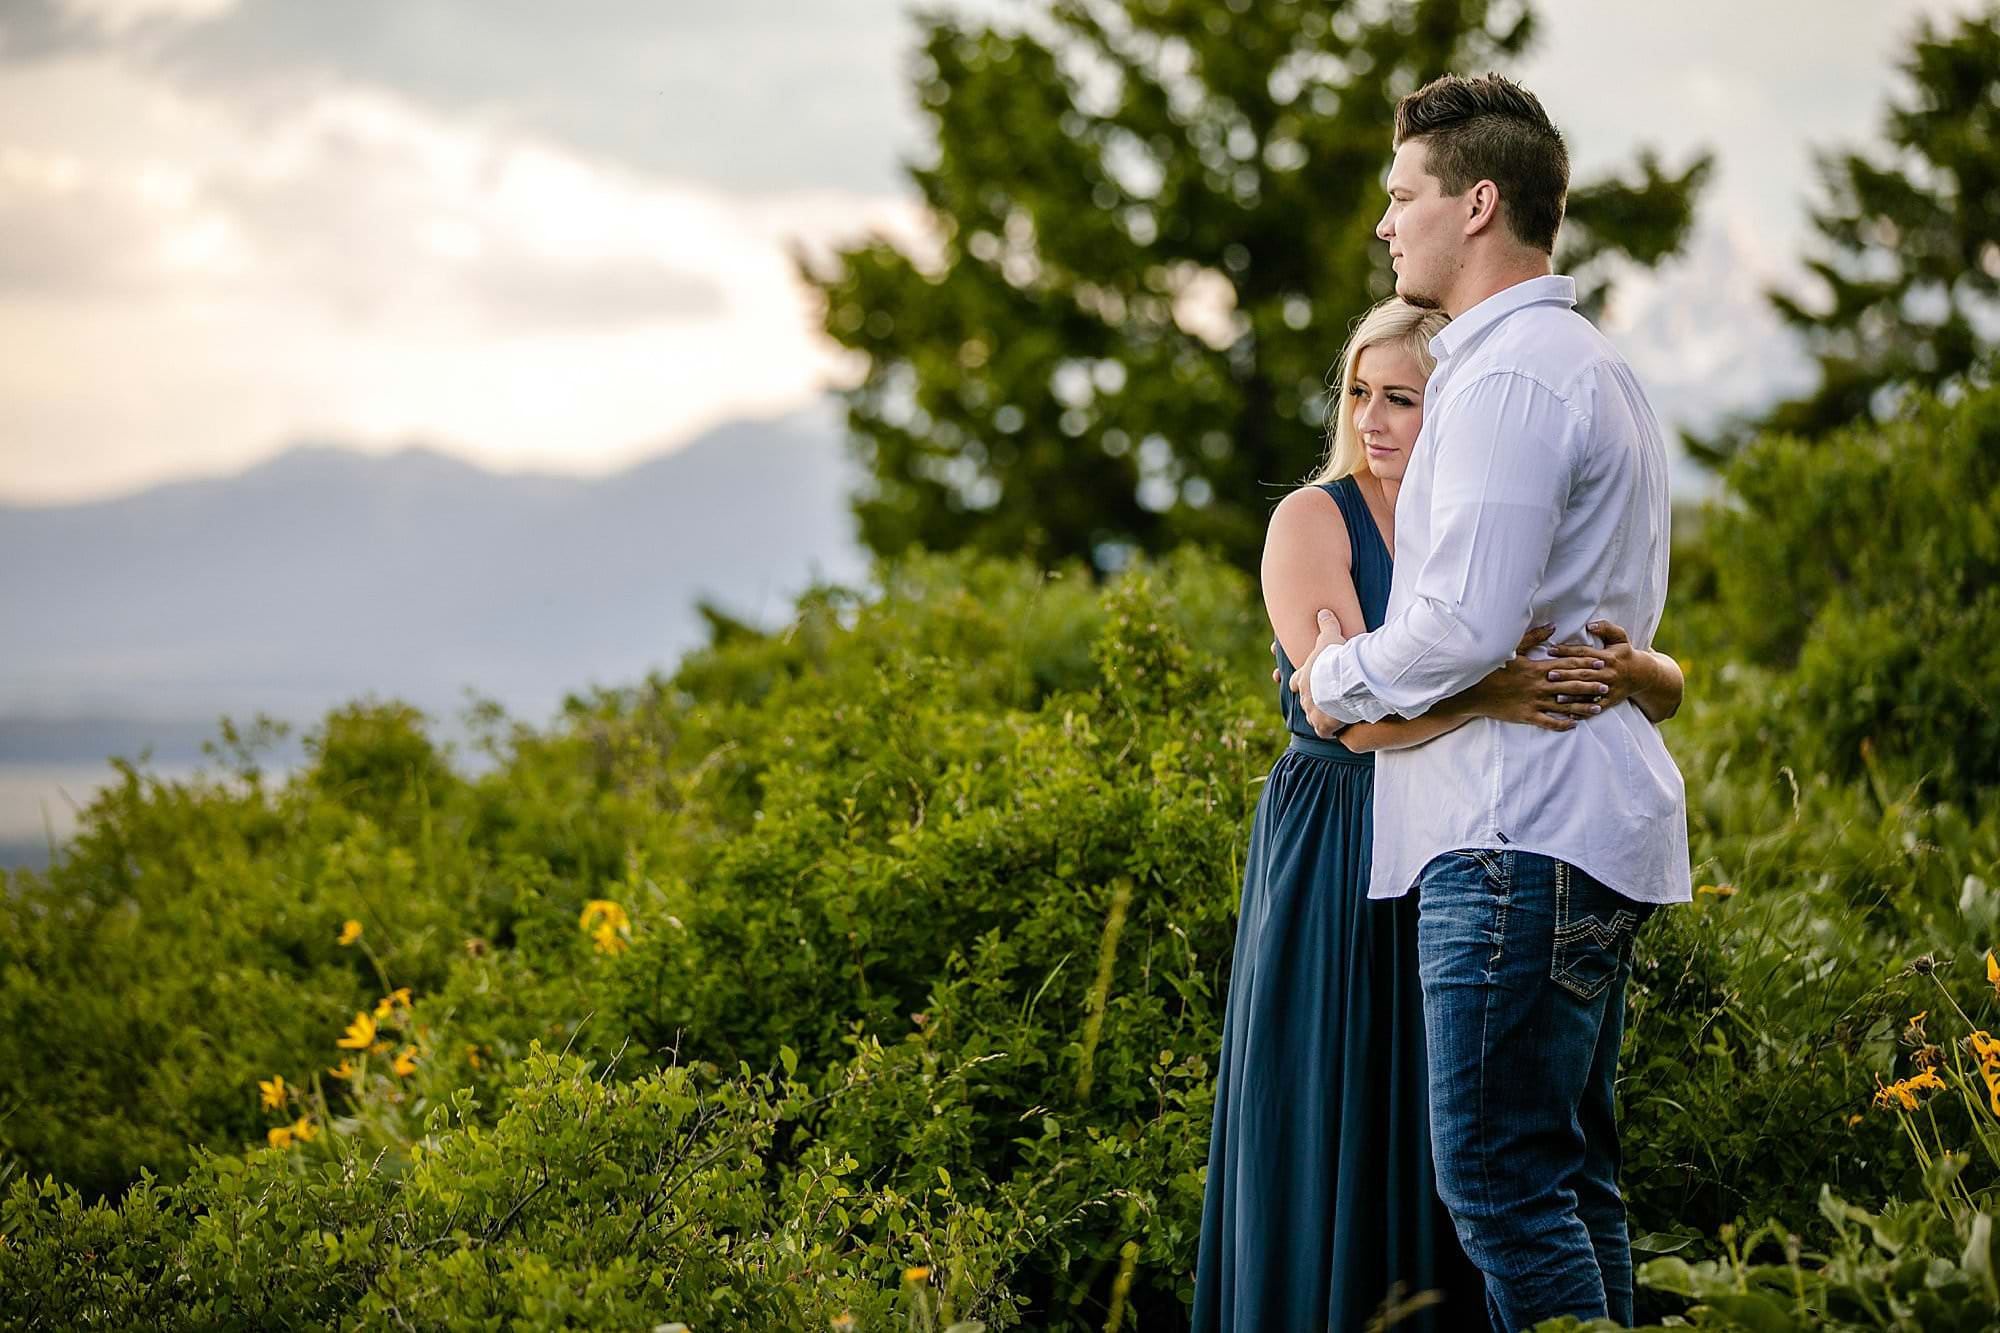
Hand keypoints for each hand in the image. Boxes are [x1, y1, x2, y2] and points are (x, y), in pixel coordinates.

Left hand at [1285, 609, 1348, 738]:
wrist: (1342, 681)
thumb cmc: (1335, 659)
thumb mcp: (1330, 638)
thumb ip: (1327, 625)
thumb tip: (1323, 611)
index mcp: (1302, 678)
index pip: (1294, 681)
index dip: (1297, 682)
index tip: (1298, 683)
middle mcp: (1304, 697)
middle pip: (1303, 701)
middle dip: (1311, 701)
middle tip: (1320, 702)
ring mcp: (1312, 713)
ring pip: (1312, 717)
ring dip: (1320, 717)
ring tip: (1330, 716)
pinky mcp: (1322, 726)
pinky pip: (1324, 732)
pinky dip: (1329, 731)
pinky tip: (1337, 730)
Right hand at [1450, 623, 1602, 730]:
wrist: (1472, 692)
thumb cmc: (1491, 669)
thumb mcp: (1511, 649)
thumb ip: (1533, 637)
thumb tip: (1552, 626)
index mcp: (1537, 668)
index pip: (1567, 664)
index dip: (1586, 663)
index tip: (1602, 663)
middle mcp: (1539, 686)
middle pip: (1571, 685)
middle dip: (1591, 685)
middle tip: (1607, 685)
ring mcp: (1534, 702)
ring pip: (1564, 705)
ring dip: (1583, 706)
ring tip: (1598, 707)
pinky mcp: (1527, 716)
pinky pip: (1549, 722)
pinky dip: (1563, 724)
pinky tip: (1574, 724)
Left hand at [1545, 620, 1653, 709]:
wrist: (1642, 675)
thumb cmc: (1624, 654)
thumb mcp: (1620, 637)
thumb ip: (1606, 628)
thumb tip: (1590, 625)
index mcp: (1608, 657)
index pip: (1584, 653)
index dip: (1567, 651)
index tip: (1551, 650)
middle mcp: (1608, 673)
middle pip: (1584, 674)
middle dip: (1566, 674)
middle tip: (1549, 674)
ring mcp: (1609, 688)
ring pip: (1588, 692)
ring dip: (1572, 695)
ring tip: (1556, 696)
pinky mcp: (1610, 701)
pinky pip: (1596, 707)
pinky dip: (1584, 711)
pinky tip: (1570, 713)